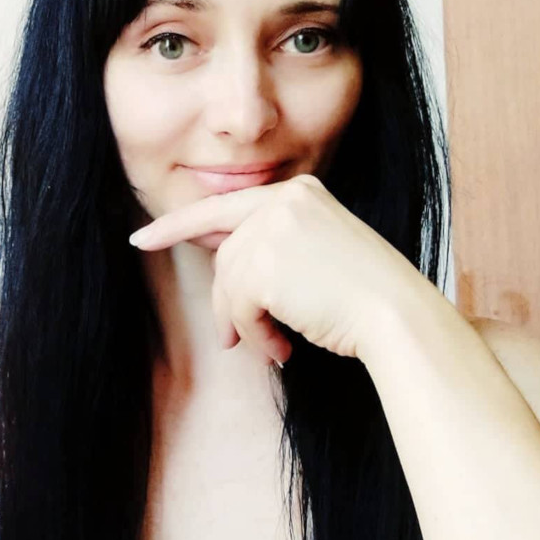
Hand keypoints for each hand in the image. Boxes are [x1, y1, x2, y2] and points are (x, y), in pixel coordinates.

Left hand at [129, 175, 421, 365]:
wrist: (396, 316)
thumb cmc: (363, 296)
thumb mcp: (316, 254)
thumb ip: (270, 248)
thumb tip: (223, 274)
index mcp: (299, 192)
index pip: (222, 207)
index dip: (177, 226)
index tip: (142, 240)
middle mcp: (283, 201)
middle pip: (225, 257)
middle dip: (224, 303)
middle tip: (235, 340)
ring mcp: (272, 230)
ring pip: (228, 285)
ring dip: (245, 324)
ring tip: (273, 345)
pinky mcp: (263, 266)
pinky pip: (237, 308)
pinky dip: (255, 335)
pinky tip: (282, 347)